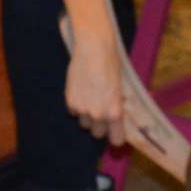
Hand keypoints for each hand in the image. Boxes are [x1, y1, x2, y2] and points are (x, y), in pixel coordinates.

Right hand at [65, 31, 126, 146]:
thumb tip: (116, 119)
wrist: (93, 49)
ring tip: (91, 97)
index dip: (115, 136)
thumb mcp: (120, 89)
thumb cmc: (111, 65)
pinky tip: (81, 91)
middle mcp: (98, 115)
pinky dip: (77, 105)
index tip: (114, 131)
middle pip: (97, 133)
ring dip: (87, 115)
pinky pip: (74, 112)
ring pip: (84, 123)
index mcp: (115, 113)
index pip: (116, 140)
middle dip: (99, 125)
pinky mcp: (70, 102)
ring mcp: (82, 110)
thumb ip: (117, 107)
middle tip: (101, 110)